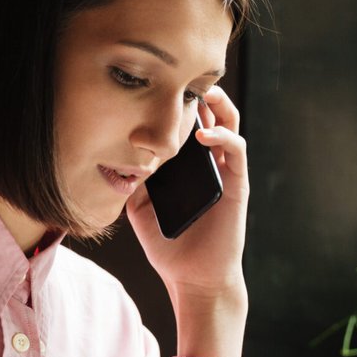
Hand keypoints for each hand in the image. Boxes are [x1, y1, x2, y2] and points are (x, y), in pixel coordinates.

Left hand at [128, 87, 249, 356]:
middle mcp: (209, 164)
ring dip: (220, 105)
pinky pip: (237, 152)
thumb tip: (118, 158)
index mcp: (189, 166)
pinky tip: (204, 135)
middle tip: (183, 77)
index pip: (187, 124)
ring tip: (203, 92)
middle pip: (212, 115)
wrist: (194, 279)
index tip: (155, 88)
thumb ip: (133, 184)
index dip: (177, 104)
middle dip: (201, 93)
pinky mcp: (238, 185)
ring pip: (230, 125)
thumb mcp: (142, 211)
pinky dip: (224, 137)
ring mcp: (226, 172)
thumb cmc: (171, 248)